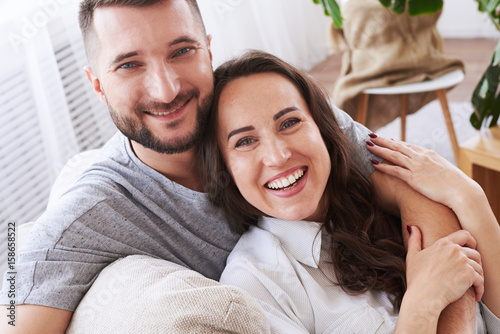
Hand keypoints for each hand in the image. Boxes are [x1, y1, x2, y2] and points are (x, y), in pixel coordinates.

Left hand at [366, 135, 481, 209]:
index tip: (386, 139)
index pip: (408, 145)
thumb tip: (431, 170)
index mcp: (429, 154)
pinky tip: (373, 164)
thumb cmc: (456, 185)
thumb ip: (434, 167)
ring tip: (367, 145)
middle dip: (382, 140)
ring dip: (379, 149)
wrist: (462, 192)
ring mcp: (417, 167)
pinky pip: (395, 170)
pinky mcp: (414, 178)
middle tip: (370, 135)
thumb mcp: (445, 171)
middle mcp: (421, 157)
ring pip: (393, 155)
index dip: (395, 142)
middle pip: (398, 146)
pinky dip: (383, 166)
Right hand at [405, 226, 483, 313]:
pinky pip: (480, 280)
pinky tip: (477, 295)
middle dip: (476, 261)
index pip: (464, 235)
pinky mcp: (469, 274)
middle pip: (475, 252)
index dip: (471, 241)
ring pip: (479, 267)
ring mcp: (463, 261)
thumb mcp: (412, 256)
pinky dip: (480, 288)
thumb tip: (412, 227)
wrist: (423, 296)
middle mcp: (454, 249)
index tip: (472, 247)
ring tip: (473, 285)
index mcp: (442, 243)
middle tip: (473, 271)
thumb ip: (414, 240)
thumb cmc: (416, 278)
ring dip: (478, 276)